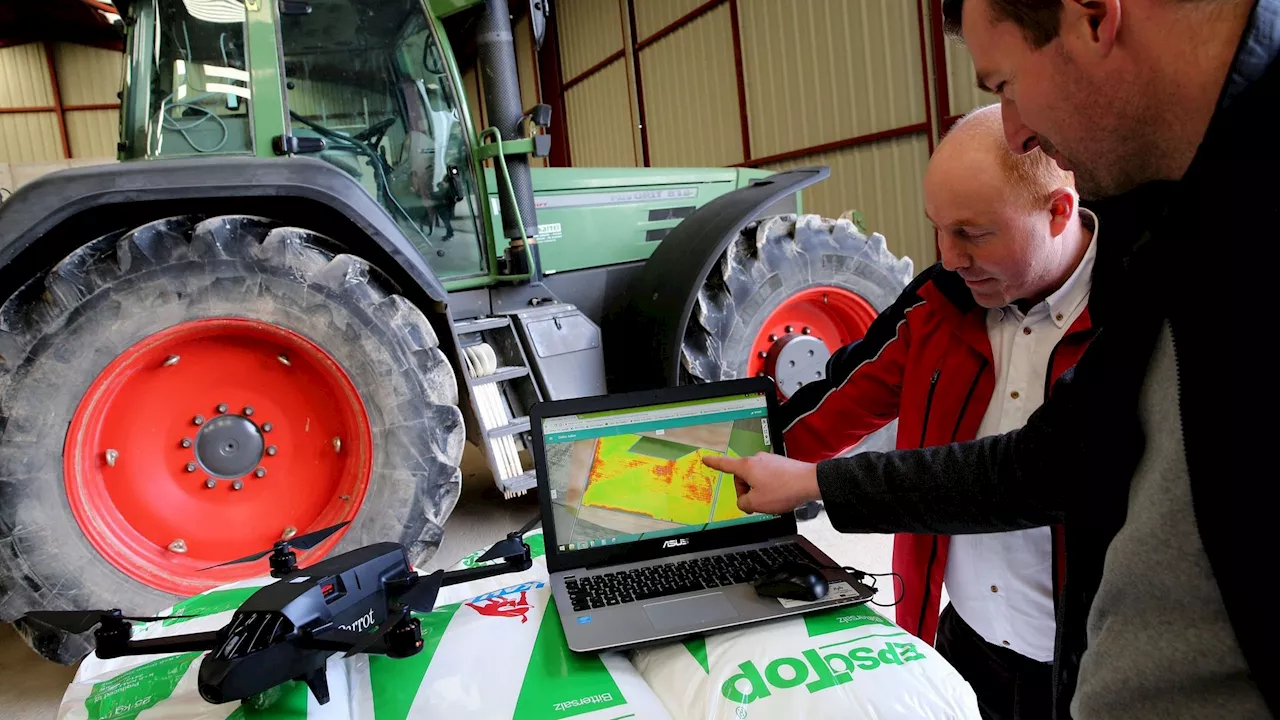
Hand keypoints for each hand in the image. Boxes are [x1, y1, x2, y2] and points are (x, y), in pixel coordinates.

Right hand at [702, 453, 820, 514]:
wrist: (809, 482)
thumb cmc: (783, 490)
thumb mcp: (756, 504)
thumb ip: (743, 503)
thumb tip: (744, 501)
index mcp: (746, 466)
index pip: (724, 464)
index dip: (713, 463)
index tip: (705, 458)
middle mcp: (757, 460)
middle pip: (742, 477)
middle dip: (746, 491)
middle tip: (756, 504)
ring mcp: (769, 461)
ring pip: (756, 478)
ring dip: (759, 490)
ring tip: (771, 500)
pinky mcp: (780, 464)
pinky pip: (768, 477)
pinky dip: (770, 487)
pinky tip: (779, 495)